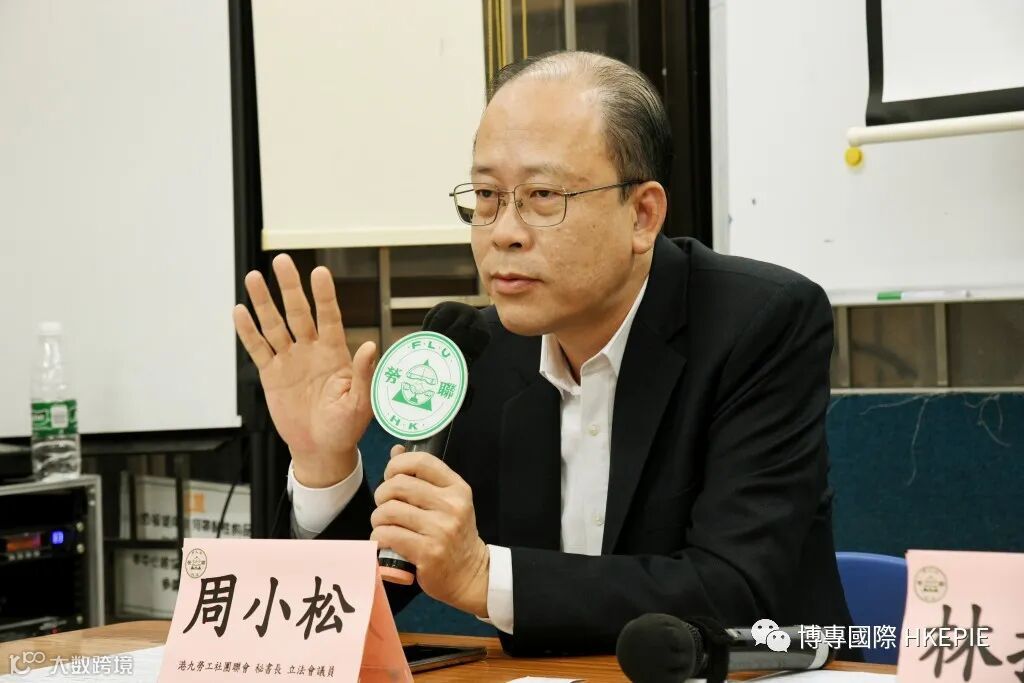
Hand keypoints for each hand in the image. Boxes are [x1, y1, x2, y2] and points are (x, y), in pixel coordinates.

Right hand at [233, 254, 376, 487]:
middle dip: (290, 287)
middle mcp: (312, 350)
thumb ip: (365, 373)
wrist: (322, 448)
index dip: (324, 296)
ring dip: (264, 302)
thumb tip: (371, 346)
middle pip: (298, 312)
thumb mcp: (362, 402)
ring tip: (254, 277)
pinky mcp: (272, 375)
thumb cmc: (346, 427)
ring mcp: (290, 360)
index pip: (330, 317)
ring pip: (274, 325)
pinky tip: (240, 312)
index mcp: (336, 354)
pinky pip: (258, 349)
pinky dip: (248, 332)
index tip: (319, 273)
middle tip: (282, 261)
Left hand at [370, 446, 489, 617]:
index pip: (421, 461)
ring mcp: (440, 530)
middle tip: (385, 506)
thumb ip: (423, 476)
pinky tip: (385, 540)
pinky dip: (378, 537)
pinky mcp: (427, 552)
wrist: (470, 574)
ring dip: (378, 518)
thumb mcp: (447, 501)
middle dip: (382, 494)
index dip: (397, 465)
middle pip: (398, 485)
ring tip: (385, 525)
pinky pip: (387, 534)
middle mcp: (451, 506)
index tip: (391, 477)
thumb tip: (396, 450)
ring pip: (388, 511)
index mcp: (457, 488)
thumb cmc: (454, 534)